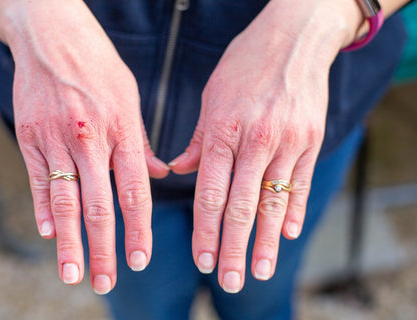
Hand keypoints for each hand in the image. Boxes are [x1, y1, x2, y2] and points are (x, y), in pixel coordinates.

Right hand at [2, 0, 168, 293]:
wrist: (53, 36)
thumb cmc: (99, 68)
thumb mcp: (130, 100)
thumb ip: (142, 143)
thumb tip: (158, 175)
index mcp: (123, 131)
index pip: (135, 192)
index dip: (138, 229)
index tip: (139, 260)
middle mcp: (92, 139)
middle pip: (100, 205)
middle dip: (105, 248)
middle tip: (107, 282)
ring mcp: (57, 138)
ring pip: (65, 200)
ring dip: (70, 242)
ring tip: (73, 273)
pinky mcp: (30, 135)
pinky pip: (37, 179)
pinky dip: (41, 209)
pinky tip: (47, 234)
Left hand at [170, 0, 362, 292]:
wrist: (294, 37)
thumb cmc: (245, 66)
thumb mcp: (213, 97)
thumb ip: (198, 140)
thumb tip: (180, 171)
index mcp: (223, 130)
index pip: (210, 193)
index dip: (205, 231)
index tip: (201, 260)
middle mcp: (255, 140)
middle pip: (241, 206)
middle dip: (233, 248)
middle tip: (228, 281)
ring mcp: (287, 141)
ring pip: (274, 202)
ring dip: (266, 242)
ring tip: (261, 272)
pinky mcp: (311, 140)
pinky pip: (300, 183)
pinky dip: (294, 211)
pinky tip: (288, 235)